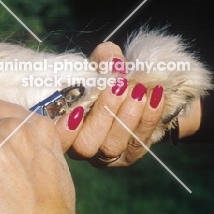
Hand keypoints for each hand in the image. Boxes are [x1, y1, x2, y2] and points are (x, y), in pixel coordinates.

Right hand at [68, 42, 200, 166]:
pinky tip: (156, 95)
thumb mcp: (101, 65)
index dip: (63, 131)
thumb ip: (102, 59)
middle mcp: (81, 146)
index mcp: (64, 126)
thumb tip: (113, 59)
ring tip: (139, 90)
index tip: (77, 110)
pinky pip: (139, 140)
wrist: (135, 89)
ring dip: (127, 116)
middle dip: (102, 116)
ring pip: (113, 146)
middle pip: (85, 145)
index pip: (57, 138)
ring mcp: (107, 154)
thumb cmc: (107, 78)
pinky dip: (149, 117)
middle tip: (119, 87)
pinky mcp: (131, 154)